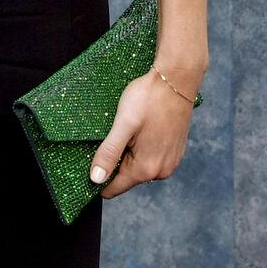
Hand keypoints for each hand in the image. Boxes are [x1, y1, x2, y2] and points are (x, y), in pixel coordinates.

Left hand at [88, 66, 200, 199]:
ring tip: (128, 128)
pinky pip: (151, 157)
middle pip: (126, 177)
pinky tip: (140, 129)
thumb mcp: (122, 124)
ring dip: (129, 153)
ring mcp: (171, 161)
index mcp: (146, 168)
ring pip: (138, 166)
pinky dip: (141, 148)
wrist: (176, 79)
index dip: (99, 177)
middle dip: (115, 161)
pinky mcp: (175, 151)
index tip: (91, 161)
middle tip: (113, 134)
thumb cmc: (148, 98)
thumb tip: (96, 179)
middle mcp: (161, 171)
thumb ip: (109, 153)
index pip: (114, 188)